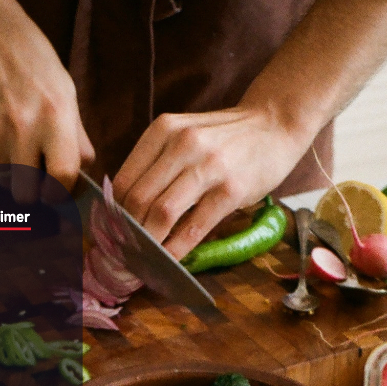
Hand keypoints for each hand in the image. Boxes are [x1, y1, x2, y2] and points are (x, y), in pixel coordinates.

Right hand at [0, 0, 93, 202]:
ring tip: (19, 144)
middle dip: (33, 191)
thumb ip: (77, 139)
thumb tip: (83, 176)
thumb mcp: (66, 93)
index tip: (60, 188)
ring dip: (15, 173)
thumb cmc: (34, 64)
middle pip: (25, 195)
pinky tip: (1, 129)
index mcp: (55, 117)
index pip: (61, 179)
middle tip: (38, 175)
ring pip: (5, 181)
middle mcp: (22, 127)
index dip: (61, 192)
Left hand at [113, 106, 309, 258]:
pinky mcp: (231, 190)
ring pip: (162, 213)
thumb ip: (155, 164)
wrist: (275, 124)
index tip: (111, 235)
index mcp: (163, 131)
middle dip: (126, 233)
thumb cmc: (224, 138)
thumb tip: (123, 209)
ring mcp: (209, 166)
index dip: (112, 214)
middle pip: (138, 200)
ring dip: (148, 244)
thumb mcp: (184, 135)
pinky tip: (169, 261)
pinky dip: (177, 249)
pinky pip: (194, 227)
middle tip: (123, 254)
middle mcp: (183, 145)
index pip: (123, 181)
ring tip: (141, 260)